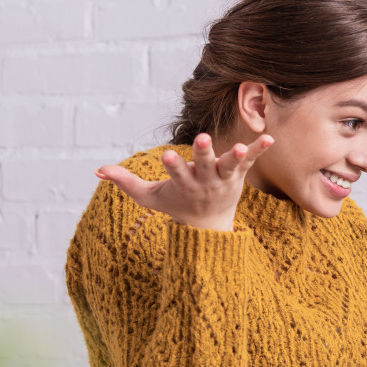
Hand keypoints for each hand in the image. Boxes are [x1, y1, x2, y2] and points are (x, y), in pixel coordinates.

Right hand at [95, 136, 274, 232]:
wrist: (207, 228)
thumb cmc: (174, 205)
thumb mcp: (149, 198)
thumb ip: (125, 183)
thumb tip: (96, 171)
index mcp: (183, 184)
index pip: (177, 174)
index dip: (173, 165)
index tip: (168, 155)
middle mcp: (204, 181)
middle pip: (204, 166)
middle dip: (203, 153)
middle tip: (202, 138)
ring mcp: (223, 179)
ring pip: (229, 166)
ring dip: (235, 156)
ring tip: (240, 147)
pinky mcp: (237, 175)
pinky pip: (250, 162)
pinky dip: (258, 150)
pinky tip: (270, 139)